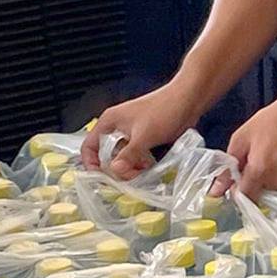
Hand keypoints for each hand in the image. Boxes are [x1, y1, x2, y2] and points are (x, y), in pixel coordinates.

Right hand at [82, 82, 199, 179]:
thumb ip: (128, 155)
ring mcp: (130, 131)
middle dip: (116, 168)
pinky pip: (134, 154)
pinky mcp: (143, 136)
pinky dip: (139, 163)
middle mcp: (116, 127)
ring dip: (129, 166)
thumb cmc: (163, 110)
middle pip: (106, 154)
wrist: (187, 99)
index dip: (91, 163)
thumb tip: (115, 171)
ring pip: (121, 156)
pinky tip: (148, 166)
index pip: (89, 146)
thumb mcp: (144, 136)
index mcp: (109, 122)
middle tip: (128, 177)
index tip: (101, 178)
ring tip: (141, 171)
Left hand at [221, 91, 276, 199]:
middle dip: (256, 183)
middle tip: (259, 162)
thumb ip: (227, 169)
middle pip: (261, 196)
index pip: (245, 197)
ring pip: (276, 194)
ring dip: (272, 182)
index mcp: (260, 171)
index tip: (240, 181)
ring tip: (274, 160)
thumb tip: (216, 190)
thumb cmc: (271, 122)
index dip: (239, 190)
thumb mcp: (241, 140)